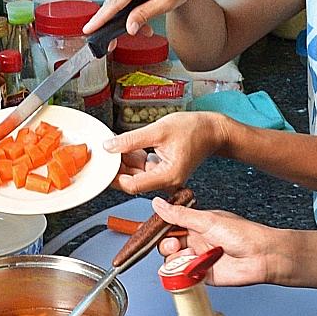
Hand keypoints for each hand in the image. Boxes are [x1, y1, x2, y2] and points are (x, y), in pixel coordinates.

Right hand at [84, 0, 208, 35]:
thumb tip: (129, 27)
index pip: (115, 1)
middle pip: (113, 2)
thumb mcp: (167, 2)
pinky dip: (127, 5)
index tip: (89, 28)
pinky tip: (139, 13)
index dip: (101, 18)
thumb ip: (145, 14)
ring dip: (125, 14)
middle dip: (115, 22)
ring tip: (143, 27)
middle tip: (115, 42)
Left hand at [106, 112, 229, 194]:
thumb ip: (131, 140)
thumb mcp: (159, 130)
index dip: (114, 175)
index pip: (132, 185)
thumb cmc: (195, 130)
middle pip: (132, 181)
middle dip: (118, 165)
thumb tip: (110, 147)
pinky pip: (143, 168)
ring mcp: (164, 178)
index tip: (104, 163)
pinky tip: (129, 145)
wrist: (213, 131)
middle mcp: (166, 182)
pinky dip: (134, 157)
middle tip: (106, 149)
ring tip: (118, 143)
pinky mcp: (163, 171)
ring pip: (136, 174)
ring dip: (125, 161)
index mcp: (167, 177)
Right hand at [147, 196, 280, 287]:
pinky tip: (190, 268)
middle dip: (166, 245)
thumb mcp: (207, 220)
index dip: (160, 229)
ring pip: (173, 262)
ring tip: (189, 257)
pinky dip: (182, 274)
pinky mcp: (202, 275)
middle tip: (175, 245)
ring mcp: (198, 259)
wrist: (261, 256)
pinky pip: (183, 276)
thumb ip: (180, 215)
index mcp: (197, 224)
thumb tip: (158, 203)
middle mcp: (196, 241)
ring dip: (175, 260)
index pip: (170, 226)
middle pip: (167, 245)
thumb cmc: (243, 234)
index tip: (151, 231)